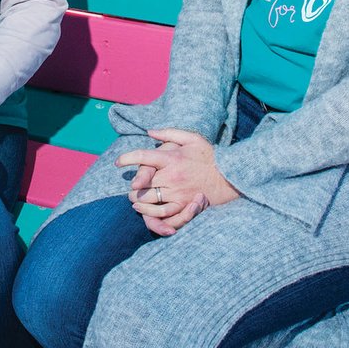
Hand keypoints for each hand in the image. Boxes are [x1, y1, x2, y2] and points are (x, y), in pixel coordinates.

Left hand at [116, 129, 238, 236]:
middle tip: (132, 187)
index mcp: (172, 158)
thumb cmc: (209, 155)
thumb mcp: (192, 138)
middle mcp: (172, 176)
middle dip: (133, 186)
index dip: (126, 158)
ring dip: (138, 202)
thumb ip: (170, 133)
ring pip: (149, 201)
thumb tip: (150, 132)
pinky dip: (152, 215)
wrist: (231, 175)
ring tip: (135, 201)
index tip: (118, 162)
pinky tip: (147, 212)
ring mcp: (178, 193)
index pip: (142, 157)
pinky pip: (164, 214)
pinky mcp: (185, 206)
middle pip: (142, 183)